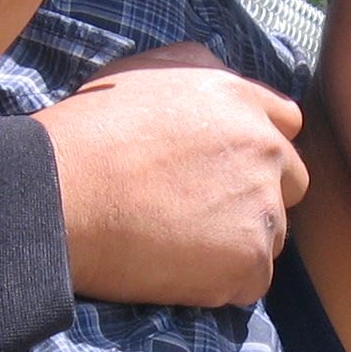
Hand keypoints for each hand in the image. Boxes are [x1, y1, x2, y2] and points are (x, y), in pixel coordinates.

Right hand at [34, 44, 306, 308]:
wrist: (60, 195)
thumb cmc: (86, 133)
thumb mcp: (142, 71)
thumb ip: (197, 67)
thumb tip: (221, 73)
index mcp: (241, 99)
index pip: (286, 124)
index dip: (256, 149)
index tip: (225, 169)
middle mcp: (264, 148)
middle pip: (290, 182)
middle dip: (257, 196)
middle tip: (202, 212)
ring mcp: (262, 207)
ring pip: (272, 234)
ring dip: (237, 241)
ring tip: (178, 243)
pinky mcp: (247, 261)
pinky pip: (252, 281)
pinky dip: (221, 283)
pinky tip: (176, 270)